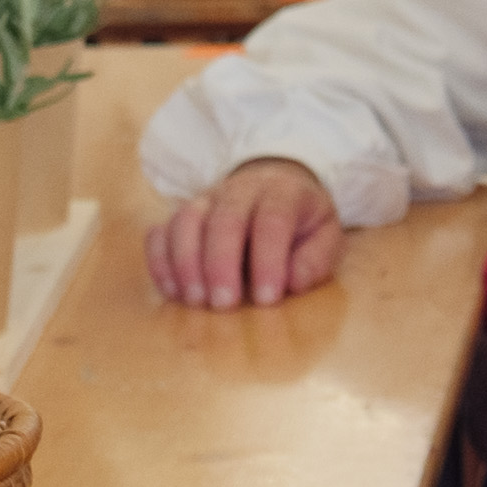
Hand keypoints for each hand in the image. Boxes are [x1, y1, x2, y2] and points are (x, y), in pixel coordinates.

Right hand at [144, 158, 342, 308]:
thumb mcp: (325, 234)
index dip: (268, 259)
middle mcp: (240, 190)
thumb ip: (316, 259)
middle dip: (221, 264)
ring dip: (186, 263)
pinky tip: (171, 290)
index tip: (267, 298)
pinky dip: (160, 260)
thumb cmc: (301, 220)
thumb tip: (294, 282)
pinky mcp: (182, 214)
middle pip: (223, 219)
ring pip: (186, 221)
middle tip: (223, 304)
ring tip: (195, 300)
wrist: (275, 182)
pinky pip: (161, 231)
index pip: (272, 220)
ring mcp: (206, 199)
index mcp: (282, 192)